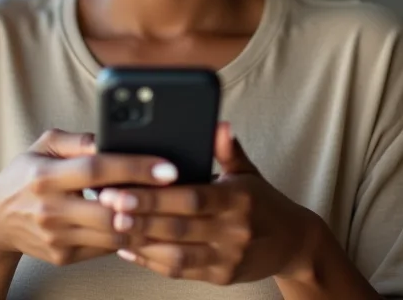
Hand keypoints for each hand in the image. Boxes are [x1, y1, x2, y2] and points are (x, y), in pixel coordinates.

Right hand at [0, 129, 180, 266]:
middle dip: (151, 203)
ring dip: (146, 222)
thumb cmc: (27, 172)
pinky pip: (106, 248)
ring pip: (113, 235)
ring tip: (175, 207)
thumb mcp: (45, 144)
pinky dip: (129, 236)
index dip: (135, 167)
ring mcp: (57, 237)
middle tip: (184, 193)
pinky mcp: (63, 257)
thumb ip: (78, 140)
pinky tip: (149, 222)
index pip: (97, 170)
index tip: (168, 167)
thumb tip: (110, 137)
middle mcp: (51, 209)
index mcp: (46, 175)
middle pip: (111, 210)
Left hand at [98, 122, 321, 284]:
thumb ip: (228, 149)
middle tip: (107, 203)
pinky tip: (129, 248)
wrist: (294, 244)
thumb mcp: (248, 171)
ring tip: (112, 226)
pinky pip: (181, 271)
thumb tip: (219, 124)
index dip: (157, 195)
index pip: (193, 197)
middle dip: (139, 216)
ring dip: (141, 241)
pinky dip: (152, 261)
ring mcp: (228, 257)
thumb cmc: (264, 201)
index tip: (126, 187)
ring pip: (176, 254)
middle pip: (179, 226)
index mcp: (239, 199)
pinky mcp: (221, 277)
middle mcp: (234, 231)